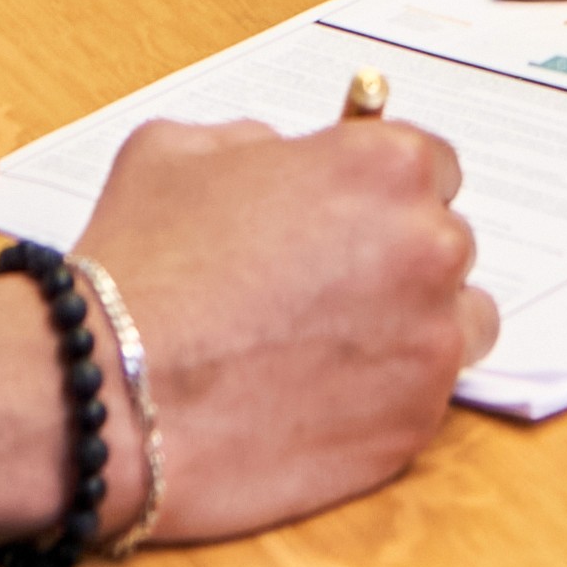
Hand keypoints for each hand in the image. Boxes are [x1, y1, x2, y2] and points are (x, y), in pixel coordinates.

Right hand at [67, 111, 489, 546]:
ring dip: (415, 327)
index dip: (384, 195)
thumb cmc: (138, 268)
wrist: (107, 391)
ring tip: (336, 347)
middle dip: (396, 260)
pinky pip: (428, 399)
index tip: (353, 220)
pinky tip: (320, 396)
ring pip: (459, 323)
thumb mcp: (178, 150)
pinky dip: (386, 396)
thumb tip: (281, 158)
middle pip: (446, 244)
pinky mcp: (413, 424)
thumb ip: (255, 141)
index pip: (433, 167)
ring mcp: (429, 342)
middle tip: (327, 289)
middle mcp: (425, 246)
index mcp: (383, 166)